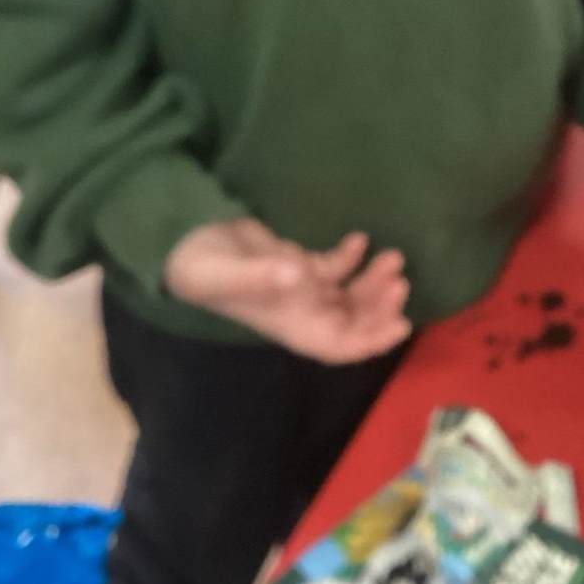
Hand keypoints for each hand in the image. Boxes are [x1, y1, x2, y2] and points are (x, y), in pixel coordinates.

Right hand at [164, 220, 411, 362]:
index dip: (370, 340)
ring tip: (393, 257)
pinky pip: (333, 269)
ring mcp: (299, 289)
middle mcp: (299, 311)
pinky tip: (360, 239)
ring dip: (372, 282)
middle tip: (400, 280)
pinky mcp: (295, 264)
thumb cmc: (200, 265)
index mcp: (287, 323)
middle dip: (379, 307)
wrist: (182, 243)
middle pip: (351, 321)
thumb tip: (297, 274)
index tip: (401, 326)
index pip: (337, 344)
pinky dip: (351, 257)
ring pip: (348, 295)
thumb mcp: (224, 272)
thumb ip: (259, 274)